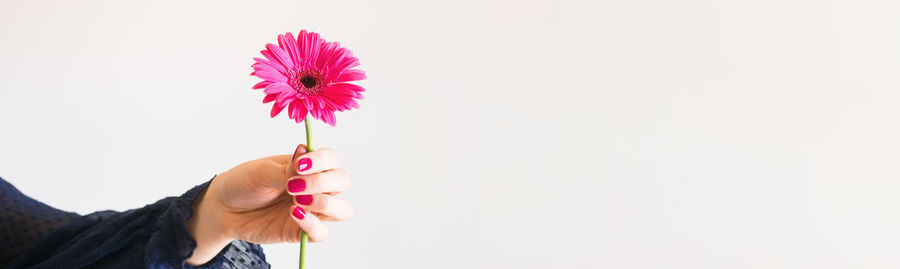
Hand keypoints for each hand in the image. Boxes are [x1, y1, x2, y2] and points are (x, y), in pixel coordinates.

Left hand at [185, 145, 352, 264]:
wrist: (223, 208)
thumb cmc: (243, 184)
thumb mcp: (261, 171)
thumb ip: (286, 169)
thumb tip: (305, 159)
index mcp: (306, 166)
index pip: (331, 159)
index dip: (322, 160)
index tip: (300, 165)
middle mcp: (314, 186)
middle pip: (342, 181)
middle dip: (323, 182)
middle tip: (294, 186)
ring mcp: (311, 210)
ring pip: (343, 210)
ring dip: (326, 204)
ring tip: (297, 201)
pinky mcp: (302, 231)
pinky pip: (322, 233)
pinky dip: (312, 225)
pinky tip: (293, 214)